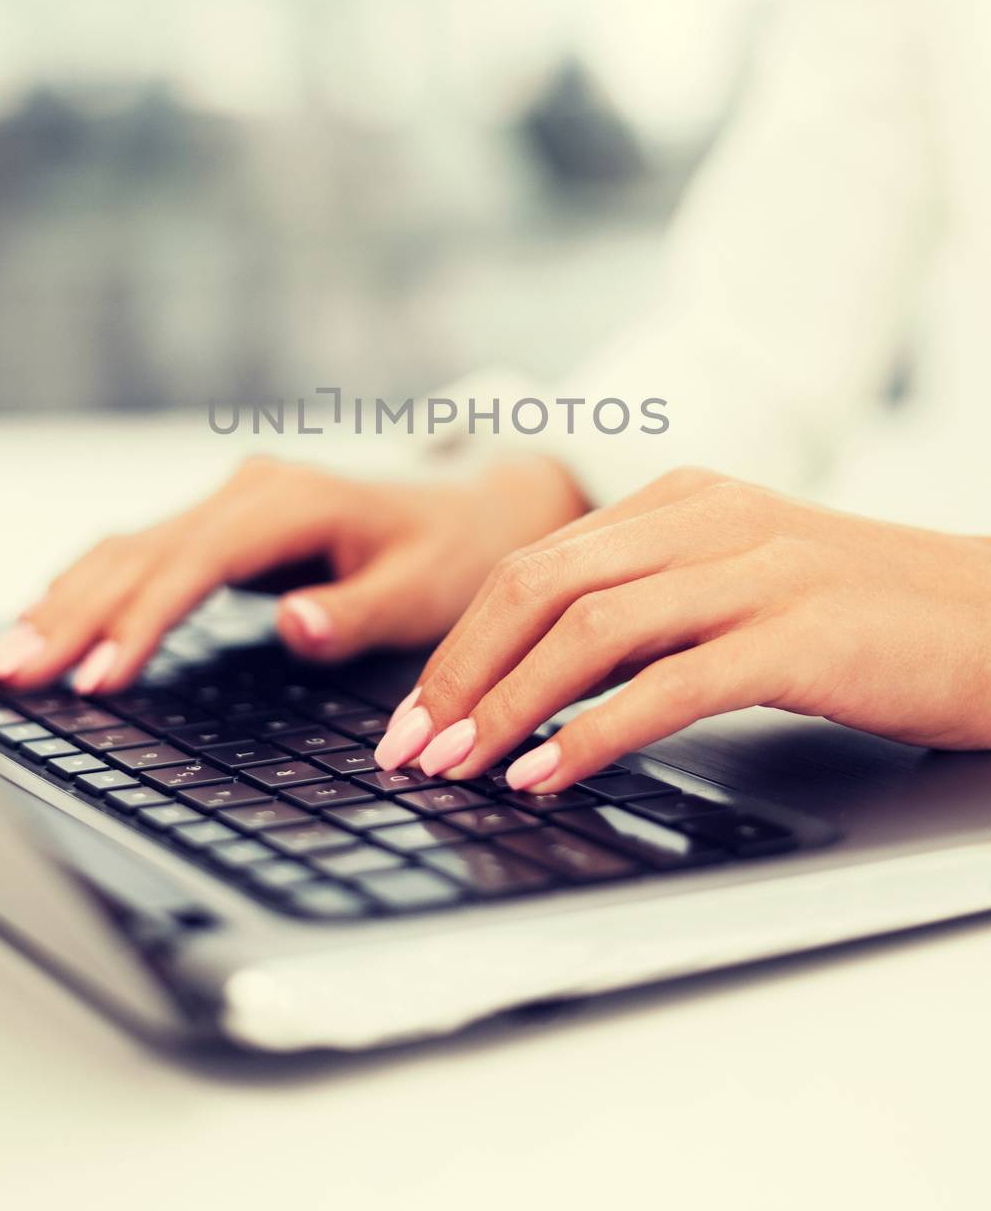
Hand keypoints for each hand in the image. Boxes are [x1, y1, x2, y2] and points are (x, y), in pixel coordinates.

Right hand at [0, 454, 586, 693]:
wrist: (471, 502)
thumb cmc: (452, 551)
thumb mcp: (424, 590)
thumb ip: (357, 612)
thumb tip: (290, 625)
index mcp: (292, 502)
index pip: (196, 564)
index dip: (142, 621)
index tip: (96, 677)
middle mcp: (249, 491)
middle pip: (143, 553)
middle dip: (75, 614)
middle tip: (15, 674)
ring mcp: (231, 502)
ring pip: (130, 549)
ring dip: (68, 601)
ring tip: (10, 659)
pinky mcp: (224, 526)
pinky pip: (144, 554)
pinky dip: (93, 587)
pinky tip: (52, 618)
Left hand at [373, 467, 990, 790]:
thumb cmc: (868, 617)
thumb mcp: (741, 585)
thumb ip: (651, 611)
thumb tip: (543, 684)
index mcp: (682, 501)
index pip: (536, 564)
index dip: (462, 641)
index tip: (417, 712)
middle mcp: (706, 520)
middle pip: (539, 585)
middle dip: (459, 672)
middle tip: (409, 746)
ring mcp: (752, 570)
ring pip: (589, 629)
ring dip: (505, 705)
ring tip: (456, 767)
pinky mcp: (796, 634)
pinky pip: (669, 684)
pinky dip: (594, 733)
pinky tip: (547, 775)